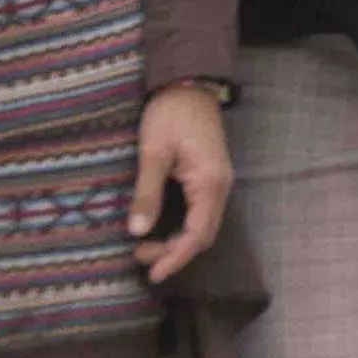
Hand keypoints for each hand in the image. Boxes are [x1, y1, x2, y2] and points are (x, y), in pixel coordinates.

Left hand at [131, 85, 231, 282]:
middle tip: (140, 259)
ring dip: (177, 241)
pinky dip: (182, 227)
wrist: (189, 84)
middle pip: (203, 235)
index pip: (196, 235)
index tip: (152, 273)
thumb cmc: (171, 114)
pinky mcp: (210, 177)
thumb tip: (137, 231)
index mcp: (209, 183)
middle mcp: (220, 187)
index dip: (175, 257)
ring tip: (144, 246)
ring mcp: (218, 182)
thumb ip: (147, 193)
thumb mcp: (153, 153)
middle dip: (173, 253)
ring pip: (203, 226)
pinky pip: (201, 213)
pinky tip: (161, 228)